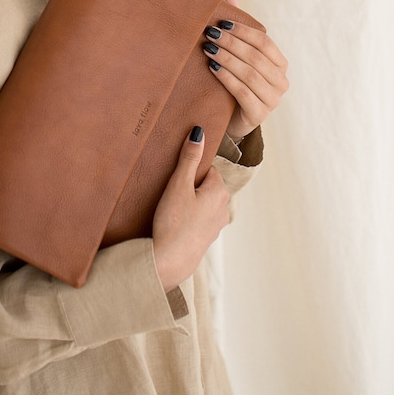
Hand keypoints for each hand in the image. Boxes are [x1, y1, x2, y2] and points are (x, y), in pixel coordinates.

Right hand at [152, 128, 230, 291]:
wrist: (169, 261)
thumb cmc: (173, 222)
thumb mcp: (178, 185)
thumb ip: (189, 158)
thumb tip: (199, 133)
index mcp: (220, 191)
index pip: (207, 169)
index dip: (190, 173)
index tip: (176, 181)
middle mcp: (224, 208)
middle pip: (206, 186)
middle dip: (190, 187)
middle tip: (171, 196)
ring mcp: (217, 226)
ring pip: (203, 203)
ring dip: (190, 203)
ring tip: (171, 211)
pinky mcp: (207, 238)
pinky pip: (199, 219)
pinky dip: (189, 218)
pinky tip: (175, 224)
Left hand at [202, 0, 288, 141]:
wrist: (230, 121)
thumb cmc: (235, 83)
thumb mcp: (237, 58)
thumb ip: (238, 31)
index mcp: (280, 64)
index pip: (264, 42)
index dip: (243, 31)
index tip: (221, 23)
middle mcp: (281, 82)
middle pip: (256, 56)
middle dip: (231, 43)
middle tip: (209, 33)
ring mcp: (272, 100)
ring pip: (249, 73)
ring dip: (227, 58)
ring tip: (208, 48)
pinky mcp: (259, 115)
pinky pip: (242, 91)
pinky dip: (226, 77)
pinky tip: (212, 67)